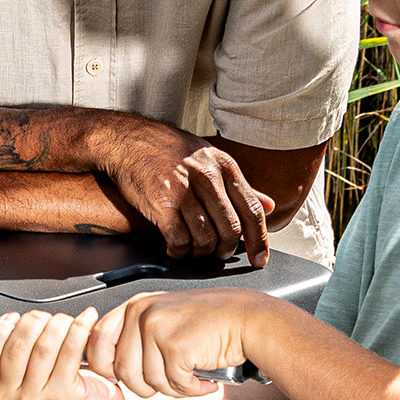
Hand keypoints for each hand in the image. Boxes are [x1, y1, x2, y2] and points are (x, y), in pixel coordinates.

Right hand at [0, 308, 127, 399]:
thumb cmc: (64, 384)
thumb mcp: (27, 369)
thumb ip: (10, 349)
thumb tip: (9, 321)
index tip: (12, 319)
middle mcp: (14, 397)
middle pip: (16, 346)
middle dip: (34, 322)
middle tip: (47, 319)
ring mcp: (37, 398)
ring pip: (43, 346)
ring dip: (58, 324)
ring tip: (68, 322)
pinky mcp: (63, 394)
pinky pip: (69, 350)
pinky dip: (79, 329)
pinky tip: (85, 321)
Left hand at [85, 291, 267, 397]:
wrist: (249, 319)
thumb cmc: (213, 321)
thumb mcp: (166, 318)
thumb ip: (138, 335)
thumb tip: (112, 367)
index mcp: (136, 305)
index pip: (98, 338)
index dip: (103, 364)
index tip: (116, 377)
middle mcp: (142, 314)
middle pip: (122, 370)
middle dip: (145, 387)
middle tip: (168, 385)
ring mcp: (157, 329)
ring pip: (149, 381)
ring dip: (173, 390)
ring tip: (191, 380)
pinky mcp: (175, 346)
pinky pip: (174, 384)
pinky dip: (192, 390)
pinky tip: (204, 381)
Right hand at [97, 122, 274, 263]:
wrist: (128, 140)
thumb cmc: (167, 149)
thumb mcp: (209, 158)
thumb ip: (238, 185)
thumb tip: (270, 205)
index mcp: (224, 166)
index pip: (252, 209)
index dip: (259, 239)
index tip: (260, 258)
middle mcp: (207, 178)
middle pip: (230, 229)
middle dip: (226, 250)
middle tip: (218, 255)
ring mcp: (184, 191)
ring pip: (205, 238)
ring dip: (201, 253)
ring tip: (194, 251)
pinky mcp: (161, 204)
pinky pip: (179, 240)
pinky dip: (179, 252)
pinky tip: (175, 249)